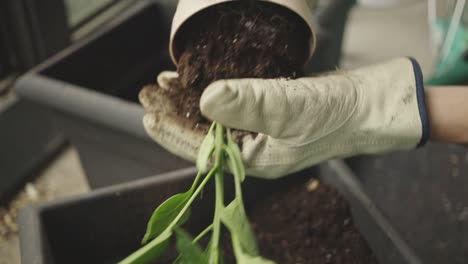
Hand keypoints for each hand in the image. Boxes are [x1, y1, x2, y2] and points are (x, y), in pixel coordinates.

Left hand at [141, 57, 428, 177]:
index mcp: (255, 161)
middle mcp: (253, 151)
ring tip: (168, 84)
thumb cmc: (337, 115)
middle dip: (174, 113)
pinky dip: (216, 93)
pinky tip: (203, 81)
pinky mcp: (269, 114)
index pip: (202, 151)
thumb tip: (206, 100)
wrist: (370, 105)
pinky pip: (233, 106)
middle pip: (203, 135)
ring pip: (216, 119)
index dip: (171, 131)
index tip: (147, 113)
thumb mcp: (290, 109)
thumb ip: (247, 104)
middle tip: (148, 92)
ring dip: (191, 101)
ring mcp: (261, 133)